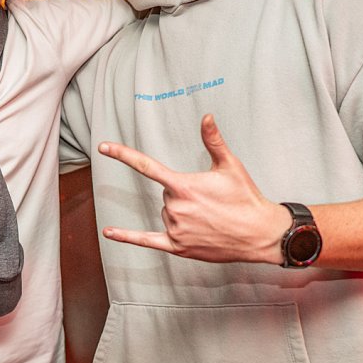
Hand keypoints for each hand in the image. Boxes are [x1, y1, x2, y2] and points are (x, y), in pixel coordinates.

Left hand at [98, 114, 290, 262]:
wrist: (260, 234)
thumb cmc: (246, 198)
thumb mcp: (230, 165)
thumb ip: (213, 141)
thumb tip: (206, 117)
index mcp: (183, 185)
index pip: (146, 166)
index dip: (123, 154)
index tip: (103, 147)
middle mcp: (175, 207)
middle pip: (166, 194)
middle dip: (184, 194)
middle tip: (211, 200)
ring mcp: (176, 229)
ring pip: (166, 213)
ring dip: (182, 213)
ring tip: (210, 217)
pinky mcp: (178, 246)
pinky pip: (147, 240)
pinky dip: (128, 237)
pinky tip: (109, 233)